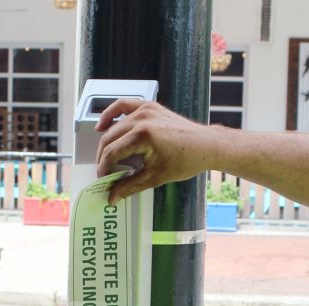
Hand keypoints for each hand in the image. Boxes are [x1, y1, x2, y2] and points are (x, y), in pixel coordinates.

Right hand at [95, 99, 219, 203]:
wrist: (206, 146)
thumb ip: (129, 186)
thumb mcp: (154, 178)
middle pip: (109, 139)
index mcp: (142, 135)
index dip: (103, 169)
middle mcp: (142, 119)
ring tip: (105, 158)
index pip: (111, 153)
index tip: (103, 180)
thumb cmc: (186, 160)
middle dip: (103, 158)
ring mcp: (145, 109)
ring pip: (114, 125)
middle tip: (104, 173)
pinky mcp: (149, 106)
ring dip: (106, 142)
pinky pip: (123, 106)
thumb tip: (112, 196)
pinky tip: (102, 125)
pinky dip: (111, 114)